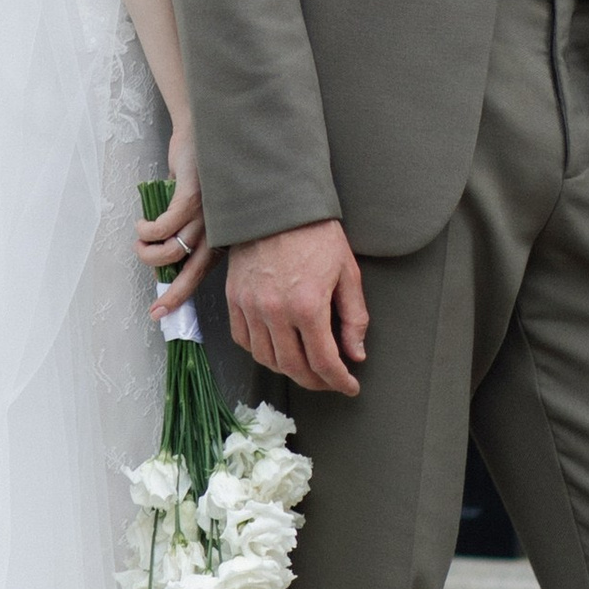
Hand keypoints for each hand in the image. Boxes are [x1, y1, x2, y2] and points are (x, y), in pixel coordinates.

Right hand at [139, 135, 211, 318]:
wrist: (202, 134)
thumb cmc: (200, 171)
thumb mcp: (199, 208)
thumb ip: (187, 230)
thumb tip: (167, 256)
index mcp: (221, 234)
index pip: (204, 273)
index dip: (182, 295)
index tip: (163, 312)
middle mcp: (217, 228)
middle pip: (192, 271)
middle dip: (172, 295)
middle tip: (155, 310)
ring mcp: (206, 214)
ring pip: (171, 251)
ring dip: (147, 252)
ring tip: (140, 242)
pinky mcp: (191, 198)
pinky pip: (163, 227)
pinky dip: (146, 231)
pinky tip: (142, 225)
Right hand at [224, 216, 368, 395]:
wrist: (275, 203)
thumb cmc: (315, 233)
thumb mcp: (347, 272)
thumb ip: (354, 317)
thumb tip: (355, 354)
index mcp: (308, 306)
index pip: (324, 362)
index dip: (339, 381)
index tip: (349, 386)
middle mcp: (275, 312)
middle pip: (294, 368)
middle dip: (317, 381)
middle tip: (330, 380)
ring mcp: (250, 306)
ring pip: (267, 359)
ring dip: (289, 370)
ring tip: (306, 367)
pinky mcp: (234, 298)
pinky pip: (243, 339)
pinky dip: (260, 352)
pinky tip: (277, 349)